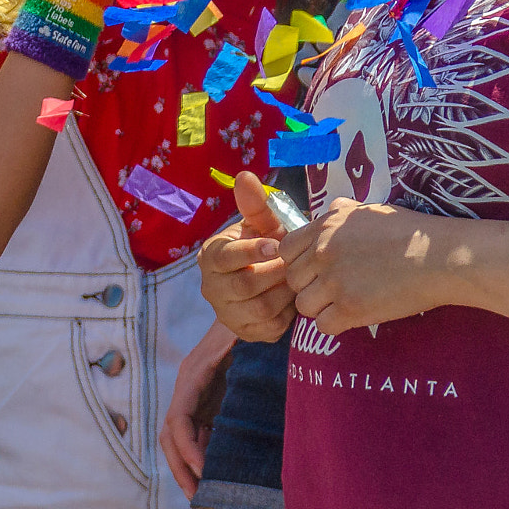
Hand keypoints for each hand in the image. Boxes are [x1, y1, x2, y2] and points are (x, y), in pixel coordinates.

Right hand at [160, 321, 236, 498]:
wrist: (248, 306)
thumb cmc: (249, 319)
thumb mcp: (245, 332)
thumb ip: (243, 345)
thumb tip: (244, 358)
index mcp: (193, 375)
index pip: (178, 420)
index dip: (188, 448)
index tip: (205, 471)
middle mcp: (188, 388)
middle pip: (172, 436)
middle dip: (181, 467)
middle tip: (198, 497)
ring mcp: (197, 396)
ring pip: (181, 439)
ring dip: (188, 467)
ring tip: (204, 495)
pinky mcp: (208, 402)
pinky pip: (198, 435)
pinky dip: (203, 457)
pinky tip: (217, 476)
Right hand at [197, 172, 295, 341]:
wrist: (265, 275)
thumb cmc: (262, 243)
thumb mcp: (259, 223)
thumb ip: (254, 203)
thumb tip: (245, 175)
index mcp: (211, 257)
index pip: (224, 258)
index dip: (250, 252)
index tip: (275, 244)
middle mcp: (212, 288)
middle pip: (244, 286)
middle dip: (274, 273)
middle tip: (295, 263)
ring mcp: (228, 314)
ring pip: (260, 308)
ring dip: (284, 292)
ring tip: (297, 277)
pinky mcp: (247, 332)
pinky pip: (270, 327)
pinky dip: (287, 312)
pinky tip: (294, 297)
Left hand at [280, 197, 455, 336]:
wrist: (438, 256)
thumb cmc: (409, 230)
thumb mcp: (369, 210)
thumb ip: (342, 211)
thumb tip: (329, 210)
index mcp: (325, 226)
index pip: (286, 250)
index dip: (299, 262)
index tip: (316, 268)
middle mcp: (323, 252)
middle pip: (292, 280)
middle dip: (309, 286)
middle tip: (333, 289)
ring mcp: (335, 281)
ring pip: (303, 305)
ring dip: (320, 307)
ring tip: (343, 303)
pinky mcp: (350, 308)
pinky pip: (323, 326)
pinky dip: (336, 324)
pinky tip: (354, 315)